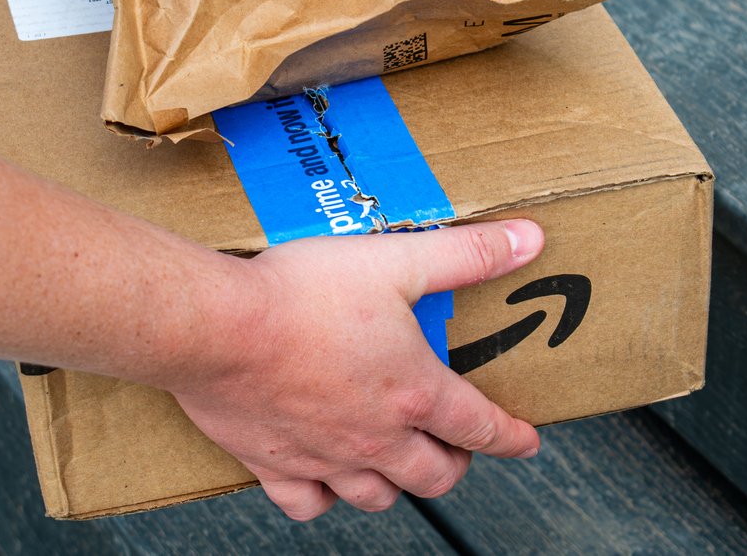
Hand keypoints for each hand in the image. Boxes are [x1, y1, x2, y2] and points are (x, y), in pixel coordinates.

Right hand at [171, 219, 543, 520]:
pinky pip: (307, 504)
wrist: (218, 326)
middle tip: (456, 448)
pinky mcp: (273, 463)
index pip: (480, 427)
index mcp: (413, 390)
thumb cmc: (301, 293)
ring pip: (377, 497)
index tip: (526, 440)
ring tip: (397, 464)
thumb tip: (528, 242)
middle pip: (434, 475)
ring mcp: (323, 457)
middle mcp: (375, 437)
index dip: (511, 436)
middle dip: (455, 463)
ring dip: (397, 485)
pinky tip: (323, 480)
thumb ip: (465, 254)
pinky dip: (323, 498)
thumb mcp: (395, 260)